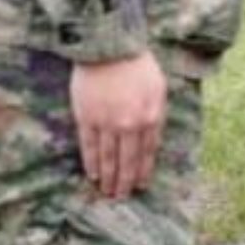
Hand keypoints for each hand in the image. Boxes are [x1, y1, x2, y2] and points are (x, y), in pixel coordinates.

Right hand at [71, 51, 166, 199]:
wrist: (109, 47)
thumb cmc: (138, 65)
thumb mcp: (158, 89)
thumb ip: (156, 114)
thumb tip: (152, 140)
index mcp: (151, 116)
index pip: (148, 152)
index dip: (144, 171)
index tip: (141, 185)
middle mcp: (131, 124)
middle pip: (128, 160)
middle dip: (125, 181)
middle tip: (121, 197)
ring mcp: (107, 123)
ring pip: (108, 158)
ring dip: (109, 177)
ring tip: (108, 192)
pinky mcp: (87, 119)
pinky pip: (89, 147)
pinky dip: (92, 163)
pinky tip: (94, 175)